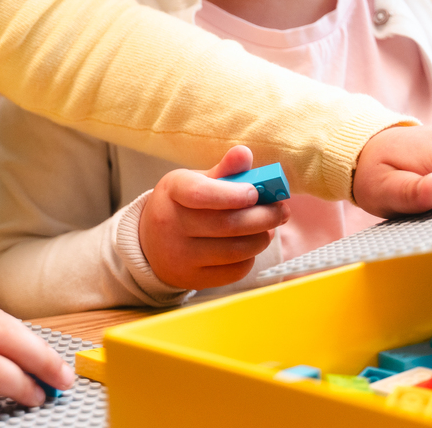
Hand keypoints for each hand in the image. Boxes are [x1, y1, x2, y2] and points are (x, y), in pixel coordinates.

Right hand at [137, 146, 290, 290]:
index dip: (233, 194)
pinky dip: (250, 258)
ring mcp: (180, 255)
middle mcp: (171, 225)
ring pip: (235, 251)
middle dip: (264, 217)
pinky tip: (250, 246)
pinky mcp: (192, 279)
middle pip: (227, 225)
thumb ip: (223, 170)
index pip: (201, 194)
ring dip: (261, 238)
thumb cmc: (181, 205)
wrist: (150, 243)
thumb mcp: (194, 181)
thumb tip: (244, 153)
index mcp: (172, 192)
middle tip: (282, 211)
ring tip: (268, 228)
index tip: (256, 193)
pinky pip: (234, 271)